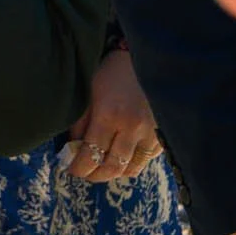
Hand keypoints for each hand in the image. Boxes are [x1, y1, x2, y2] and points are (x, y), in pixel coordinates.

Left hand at [58, 49, 162, 182]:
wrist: (146, 59)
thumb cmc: (112, 71)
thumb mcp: (89, 91)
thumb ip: (81, 121)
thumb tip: (73, 147)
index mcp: (109, 115)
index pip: (91, 154)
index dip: (80, 168)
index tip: (71, 170)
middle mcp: (132, 128)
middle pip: (112, 167)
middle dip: (95, 175)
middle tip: (85, 173)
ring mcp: (151, 134)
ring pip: (131, 168)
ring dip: (114, 172)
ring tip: (101, 168)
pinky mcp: (164, 135)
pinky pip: (146, 160)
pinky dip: (132, 164)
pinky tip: (121, 157)